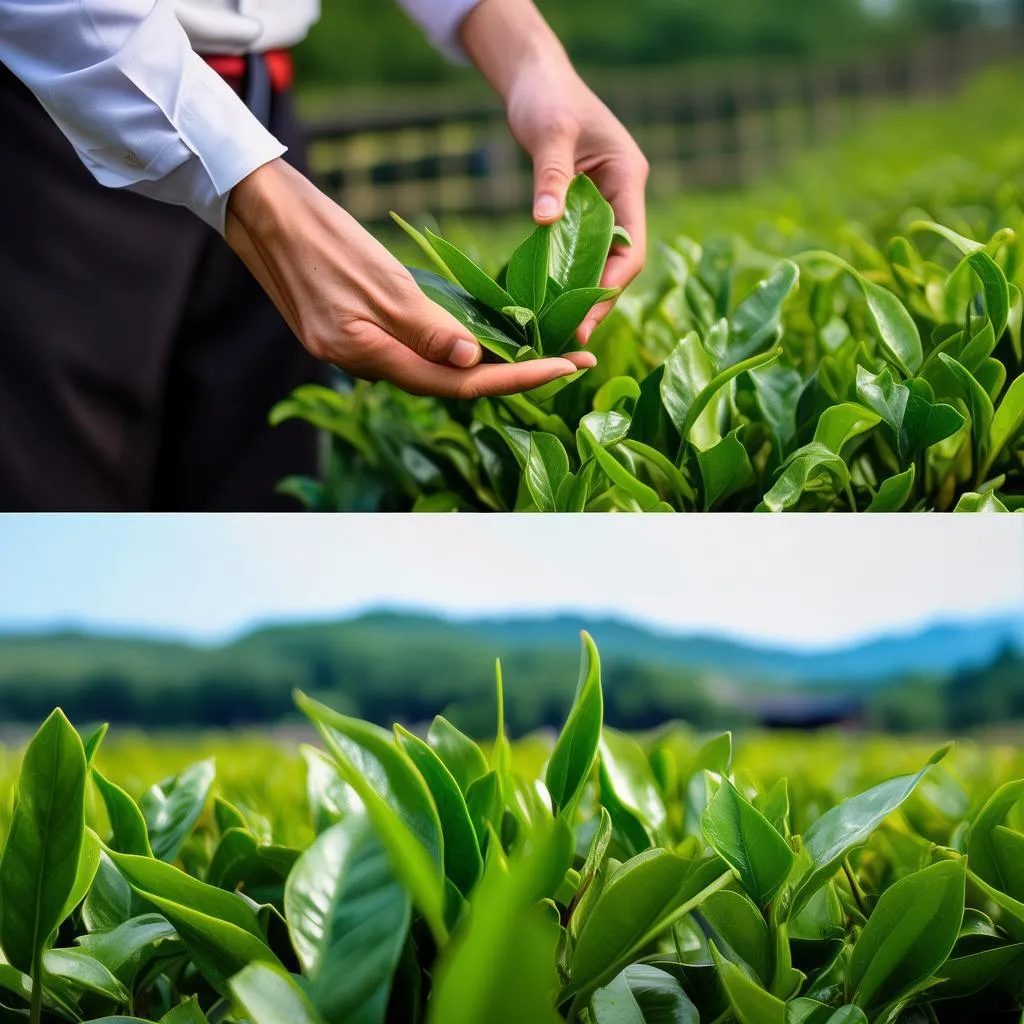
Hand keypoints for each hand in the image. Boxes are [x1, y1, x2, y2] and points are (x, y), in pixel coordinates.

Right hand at [225, 159, 594, 397]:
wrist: (258, 211)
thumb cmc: (316, 235)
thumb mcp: (377, 279)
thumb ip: (424, 327)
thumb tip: (472, 362)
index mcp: (365, 355)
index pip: (458, 382)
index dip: (517, 377)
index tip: (567, 366)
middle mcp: (363, 363)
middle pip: (450, 384)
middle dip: (514, 375)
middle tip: (570, 360)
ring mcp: (356, 350)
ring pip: (433, 370)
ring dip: (487, 366)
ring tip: (541, 352)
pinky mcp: (353, 332)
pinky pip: (414, 351)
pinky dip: (454, 349)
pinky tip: (483, 339)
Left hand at [507, 68, 648, 342]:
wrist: (533, 77)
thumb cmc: (546, 96)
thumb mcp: (548, 133)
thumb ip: (550, 178)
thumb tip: (546, 221)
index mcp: (629, 178)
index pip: (631, 245)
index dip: (612, 285)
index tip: (587, 317)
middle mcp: (623, 196)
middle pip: (619, 262)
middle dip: (598, 301)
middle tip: (571, 337)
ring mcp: (604, 205)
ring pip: (601, 261)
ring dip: (584, 295)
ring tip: (560, 330)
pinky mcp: (582, 210)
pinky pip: (580, 251)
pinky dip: (567, 276)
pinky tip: (548, 301)